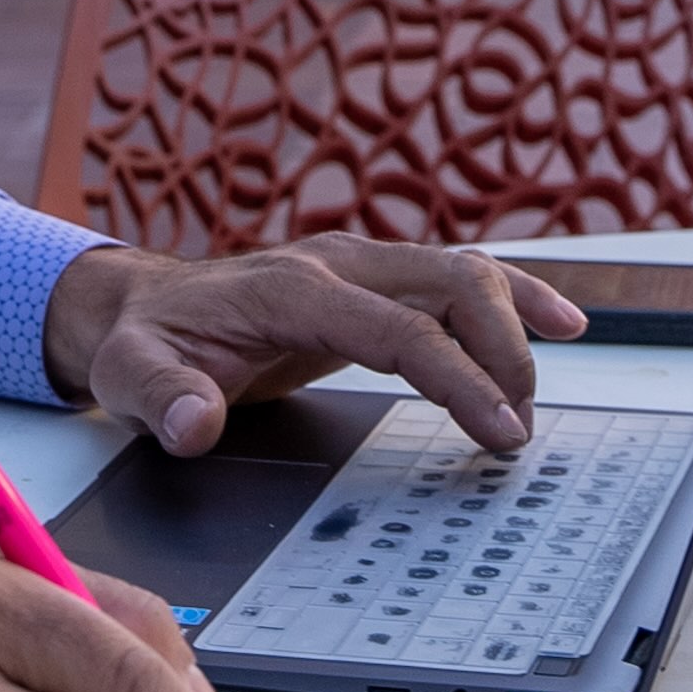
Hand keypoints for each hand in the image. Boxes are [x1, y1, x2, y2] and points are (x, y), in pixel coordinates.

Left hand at [42, 236, 582, 456]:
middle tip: (518, 428)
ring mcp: (361, 266)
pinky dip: (513, 300)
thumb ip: (162, 398)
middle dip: (503, 351)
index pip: (401, 329)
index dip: (460, 377)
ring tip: (533, 400)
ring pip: (465, 273)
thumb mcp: (130, 376)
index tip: (501, 429)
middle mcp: (338, 263)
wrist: (141, 306)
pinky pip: (457, 280)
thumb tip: (195, 425)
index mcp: (293, 288)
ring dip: (515, 327)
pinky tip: (562, 324)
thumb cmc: (145, 342)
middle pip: (453, 284)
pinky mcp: (375, 282)